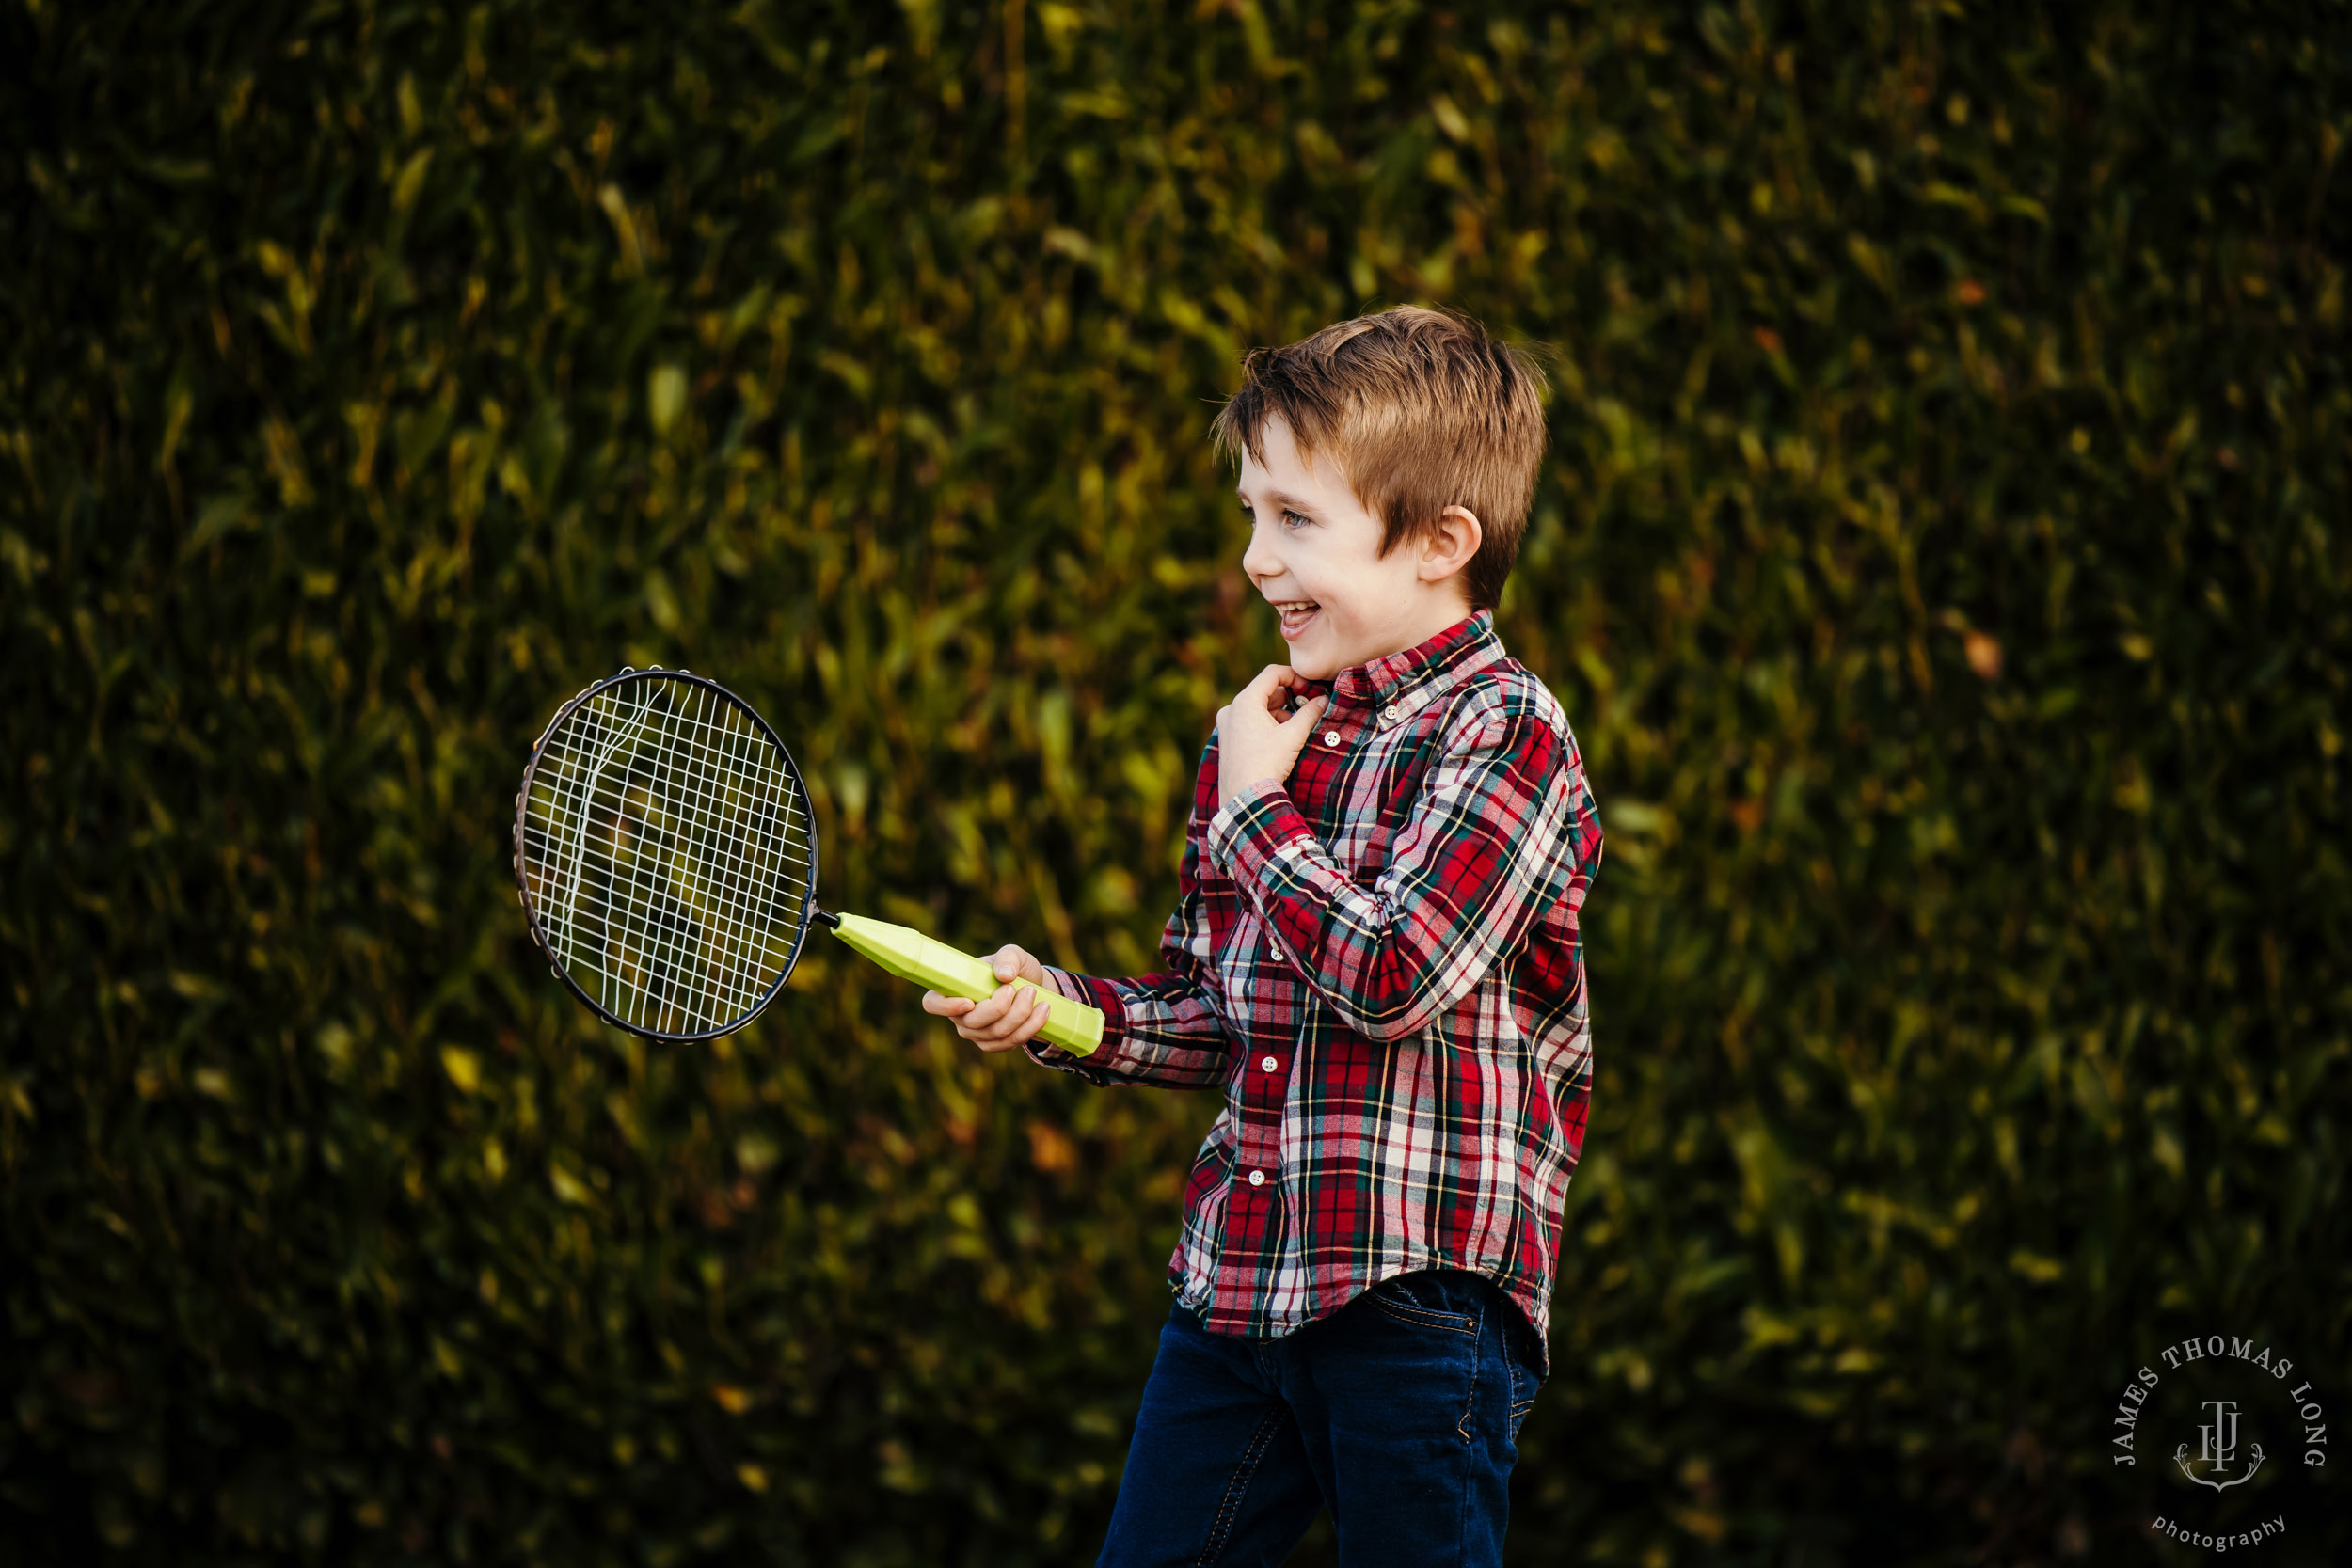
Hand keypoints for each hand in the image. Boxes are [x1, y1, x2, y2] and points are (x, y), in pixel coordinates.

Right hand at [922, 944, 1053, 1053]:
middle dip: (1000, 1008)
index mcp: (954, 990)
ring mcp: (976, 1034)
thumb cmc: (1014, 968)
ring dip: (1021, 1015)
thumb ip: (1007, 957)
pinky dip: (1030, 1027)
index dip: (946, 1006)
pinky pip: (1010, 1042)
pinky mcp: (995, 1044)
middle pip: (972, 1023)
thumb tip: (1004, 975)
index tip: (970, 1002)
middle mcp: (960, 1016)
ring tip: (1035, 994)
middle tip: (1023, 989)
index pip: (933, 1004)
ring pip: (995, 1034)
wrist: (1034, 987)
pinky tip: (1043, 1011)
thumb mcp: (1014, 954)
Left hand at [1215, 664, 1329, 809]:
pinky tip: (1281, 739)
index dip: (1294, 676)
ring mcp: (1227, 724)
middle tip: (1307, 706)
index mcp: (1245, 701)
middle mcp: (1231, 709)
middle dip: (1288, 697)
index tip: (1309, 687)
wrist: (1245, 797)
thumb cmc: (1267, 764)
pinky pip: (1249, 721)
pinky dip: (1266, 724)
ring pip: (1257, 707)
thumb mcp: (1293, 736)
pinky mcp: (1228, 739)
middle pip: (1264, 690)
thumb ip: (1310, 713)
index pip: (1271, 673)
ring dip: (1278, 712)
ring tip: (1295, 727)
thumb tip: (1323, 700)